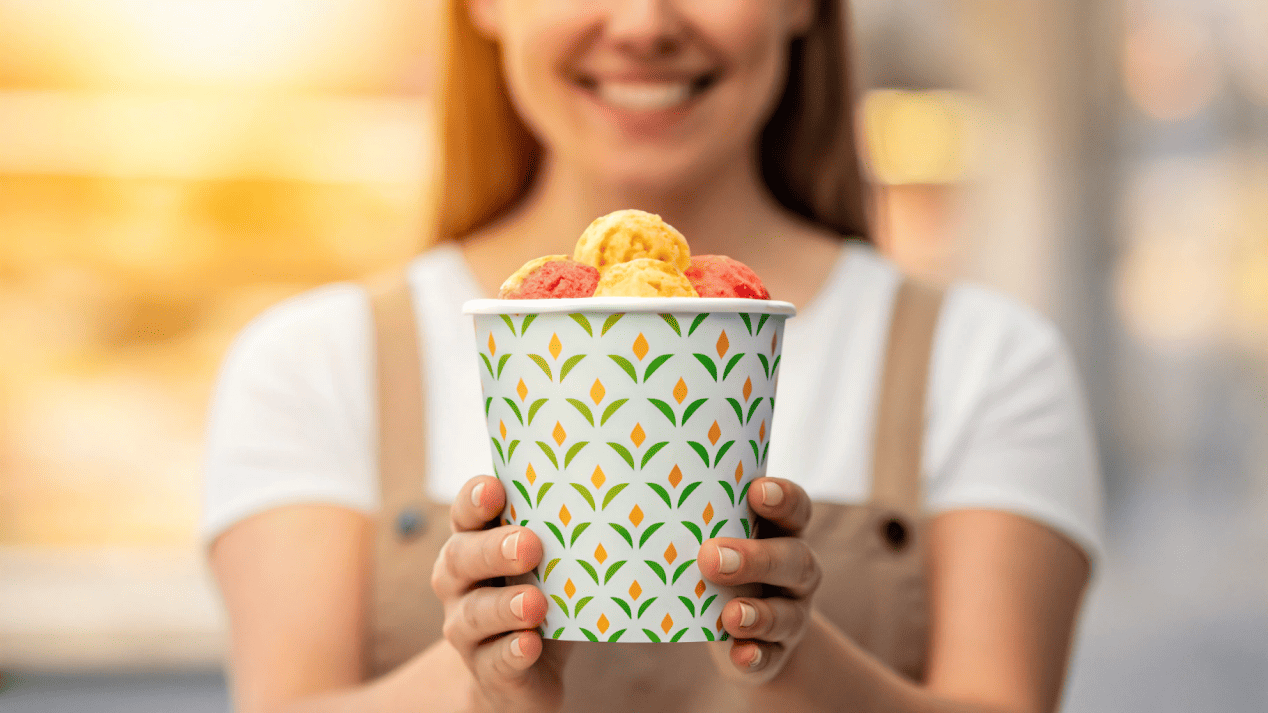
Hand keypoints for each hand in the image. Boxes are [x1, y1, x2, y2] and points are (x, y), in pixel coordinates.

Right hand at [431, 475, 575, 712]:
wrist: (524, 673)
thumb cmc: (540, 597)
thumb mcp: (548, 565)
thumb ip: (563, 538)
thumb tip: (617, 505)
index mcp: (473, 543)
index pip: (465, 514)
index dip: (475, 500)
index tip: (495, 488)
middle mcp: (458, 582)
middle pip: (462, 559)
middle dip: (493, 550)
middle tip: (529, 544)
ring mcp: (466, 628)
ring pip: (475, 614)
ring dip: (504, 607)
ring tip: (534, 602)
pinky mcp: (486, 668)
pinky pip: (494, 660)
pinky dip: (512, 651)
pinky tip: (530, 645)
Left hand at [697, 477, 820, 683]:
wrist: (748, 636)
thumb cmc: (723, 569)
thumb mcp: (717, 541)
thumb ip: (696, 522)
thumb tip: (628, 494)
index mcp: (782, 533)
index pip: (795, 509)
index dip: (783, 498)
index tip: (757, 491)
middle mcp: (796, 572)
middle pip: (795, 560)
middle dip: (757, 558)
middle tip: (711, 558)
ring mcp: (792, 614)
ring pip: (789, 613)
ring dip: (760, 614)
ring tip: (730, 615)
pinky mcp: (777, 653)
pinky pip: (773, 657)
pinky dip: (757, 656)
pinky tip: (740, 655)